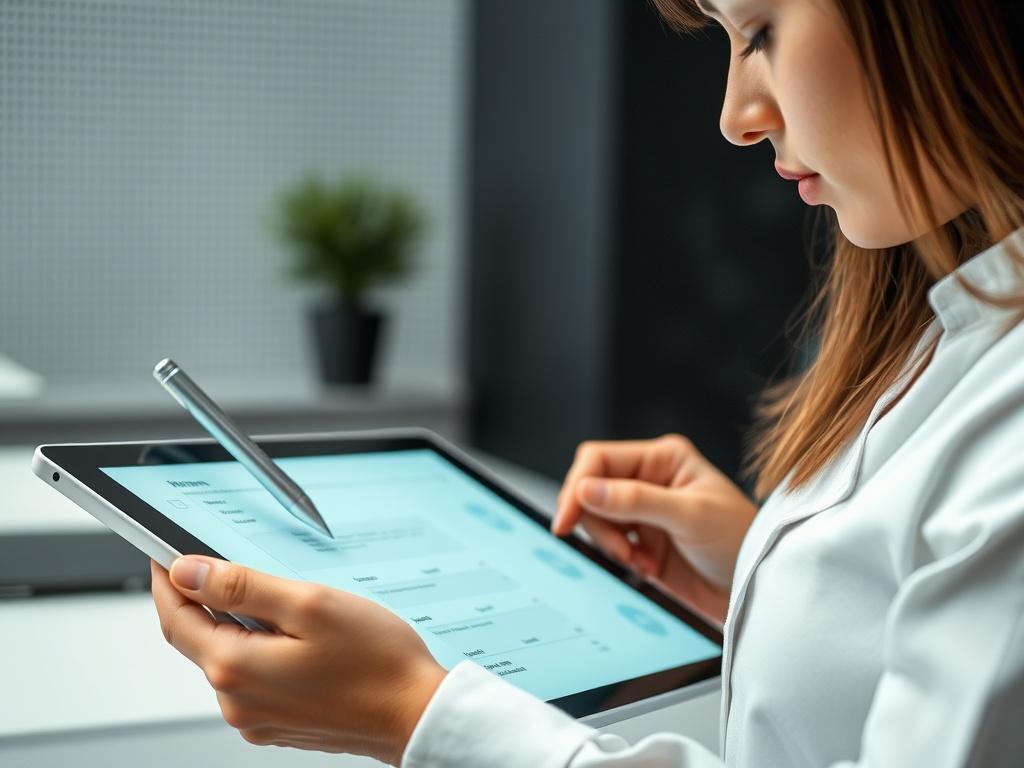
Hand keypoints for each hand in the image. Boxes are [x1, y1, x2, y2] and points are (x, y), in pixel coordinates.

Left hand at [150, 556, 445, 764]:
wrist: (415, 713)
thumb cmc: (377, 661)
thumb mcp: (308, 604)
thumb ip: (241, 587)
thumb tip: (187, 572)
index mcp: (236, 668)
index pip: (175, 617)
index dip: (165, 580)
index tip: (162, 553)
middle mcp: (237, 702)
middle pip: (196, 639)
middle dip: (200, 600)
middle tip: (217, 564)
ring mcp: (256, 718)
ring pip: (226, 657)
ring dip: (235, 626)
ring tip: (279, 602)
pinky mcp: (277, 724)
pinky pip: (251, 679)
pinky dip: (257, 650)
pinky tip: (294, 637)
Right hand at [551, 434, 756, 625]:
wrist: (755, 592)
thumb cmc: (741, 542)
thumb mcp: (690, 516)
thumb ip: (636, 500)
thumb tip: (586, 490)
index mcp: (662, 459)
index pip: (599, 459)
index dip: (577, 485)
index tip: (567, 518)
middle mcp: (649, 480)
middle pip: (590, 490)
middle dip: (597, 523)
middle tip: (620, 550)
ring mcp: (644, 513)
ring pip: (595, 520)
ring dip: (610, 545)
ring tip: (639, 561)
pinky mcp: (641, 542)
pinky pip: (607, 545)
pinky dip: (619, 560)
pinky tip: (645, 568)